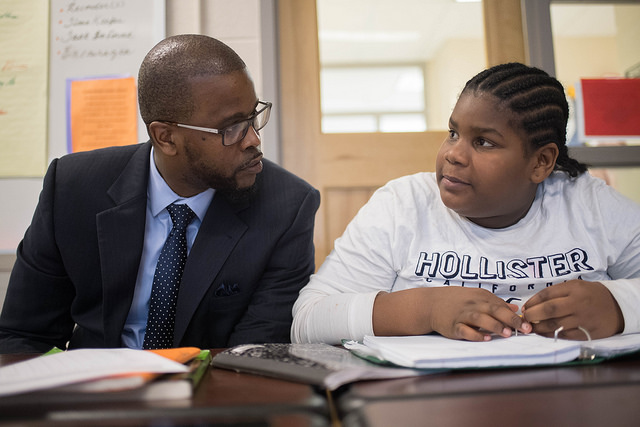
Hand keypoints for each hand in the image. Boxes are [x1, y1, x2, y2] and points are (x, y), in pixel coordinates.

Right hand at [373, 287, 530, 341]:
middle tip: (523, 329)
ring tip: (507, 334)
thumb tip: (516, 307)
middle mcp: (472, 305)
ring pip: (481, 319)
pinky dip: (475, 335)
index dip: (516, 315)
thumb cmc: (456, 300)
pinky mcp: (453, 327)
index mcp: (480, 297)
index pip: (501, 305)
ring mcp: (462, 315)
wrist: (430, 303)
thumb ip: (496, 302)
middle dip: (510, 319)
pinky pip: (465, 331)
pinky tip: (485, 339)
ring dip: (494, 326)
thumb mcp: (476, 296)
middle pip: (494, 310)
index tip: (529, 324)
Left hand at [522, 280, 623, 339]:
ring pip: (555, 325)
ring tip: (531, 327)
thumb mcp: (575, 286)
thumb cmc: (591, 295)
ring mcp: (583, 319)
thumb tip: (533, 304)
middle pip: (549, 310)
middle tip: (525, 318)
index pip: (546, 295)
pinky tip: (543, 333)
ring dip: (539, 327)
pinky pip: (565, 335)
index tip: (524, 307)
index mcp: (574, 289)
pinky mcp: (587, 332)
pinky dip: (551, 335)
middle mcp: (578, 303)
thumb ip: (556, 293)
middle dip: (532, 314)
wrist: (618, 306)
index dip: (532, 302)